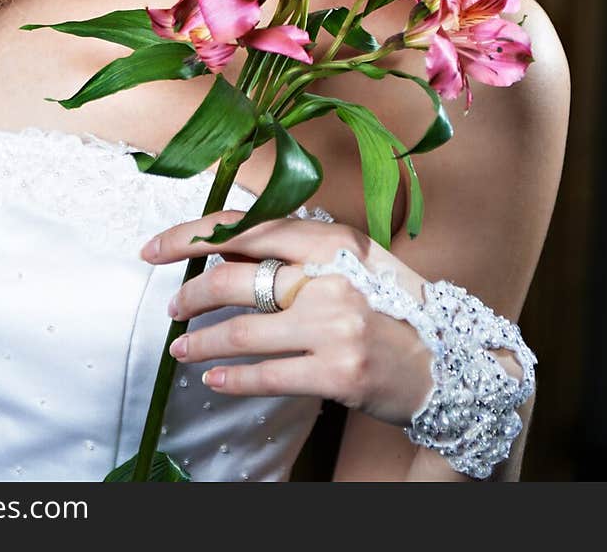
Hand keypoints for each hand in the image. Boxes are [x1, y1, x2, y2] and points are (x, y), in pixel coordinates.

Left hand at [139, 210, 434, 427]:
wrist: (451, 361)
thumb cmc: (391, 306)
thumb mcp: (353, 261)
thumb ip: (299, 251)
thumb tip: (227, 247)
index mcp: (331, 238)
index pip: (246, 227)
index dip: (192, 236)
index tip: (155, 248)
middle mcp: (331, 275)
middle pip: (233, 279)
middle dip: (190, 295)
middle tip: (172, 308)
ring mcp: (335, 325)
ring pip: (240, 332)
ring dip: (200, 343)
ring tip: (181, 348)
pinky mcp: (337, 372)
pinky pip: (265, 375)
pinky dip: (230, 378)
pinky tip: (212, 378)